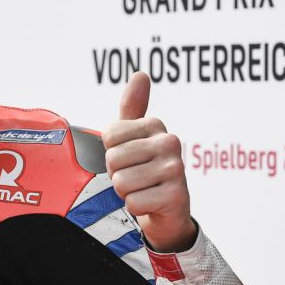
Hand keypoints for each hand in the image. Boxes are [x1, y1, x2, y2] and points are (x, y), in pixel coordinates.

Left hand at [102, 71, 196, 252]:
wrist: (167, 211)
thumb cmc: (145, 170)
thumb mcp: (135, 137)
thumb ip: (133, 107)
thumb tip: (140, 73)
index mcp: (156, 125)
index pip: (109, 137)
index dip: (111, 153)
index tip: (129, 159)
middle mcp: (170, 142)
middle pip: (113, 159)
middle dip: (117, 174)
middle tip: (136, 178)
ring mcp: (176, 169)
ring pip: (121, 182)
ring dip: (126, 192)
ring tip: (142, 190)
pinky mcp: (176, 196)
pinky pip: (133, 202)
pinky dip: (136, 207)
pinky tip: (150, 204)